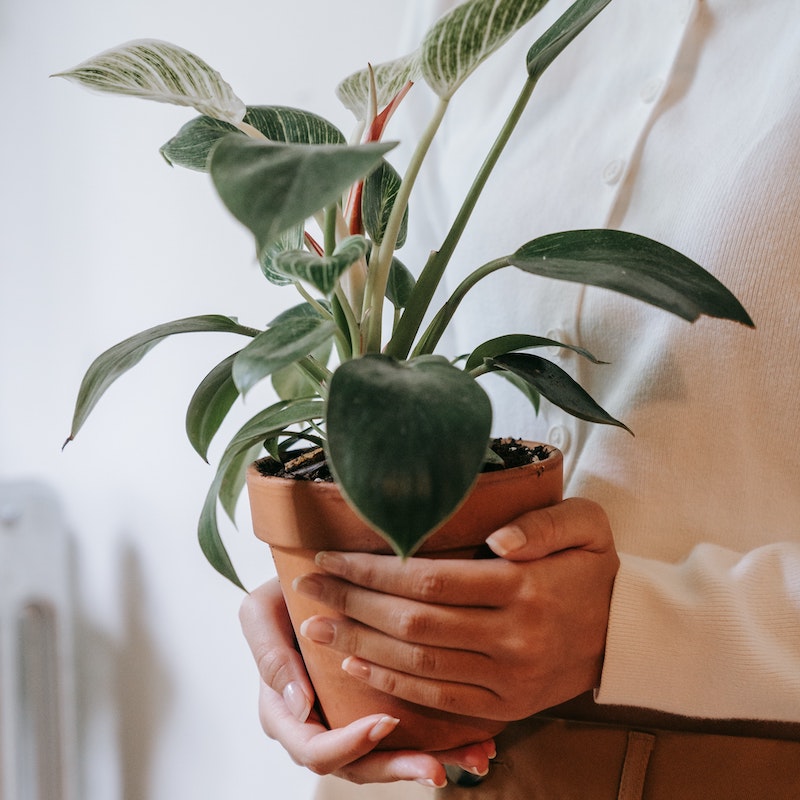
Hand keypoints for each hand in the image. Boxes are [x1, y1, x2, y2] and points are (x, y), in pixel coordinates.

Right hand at [239, 579, 495, 786]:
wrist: (310, 580)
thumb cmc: (282, 594)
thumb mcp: (261, 612)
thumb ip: (270, 655)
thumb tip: (302, 708)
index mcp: (285, 712)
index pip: (313, 749)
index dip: (348, 745)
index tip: (385, 723)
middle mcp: (319, 725)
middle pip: (358, 765)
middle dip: (399, 768)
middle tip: (436, 768)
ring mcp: (349, 720)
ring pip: (387, 757)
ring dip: (430, 761)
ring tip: (473, 760)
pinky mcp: (377, 706)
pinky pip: (407, 735)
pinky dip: (442, 743)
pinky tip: (479, 743)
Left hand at [294, 498, 619, 720]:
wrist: (627, 635)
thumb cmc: (596, 569)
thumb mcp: (588, 525)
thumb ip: (544, 525)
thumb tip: (497, 539)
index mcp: (524, 588)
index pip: (430, 579)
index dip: (373, 570)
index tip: (330, 555)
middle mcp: (512, 636)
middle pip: (413, 622)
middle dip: (352, 602)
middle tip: (308, 585)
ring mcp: (508, 677)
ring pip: (419, 663)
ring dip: (360, 643)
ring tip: (316, 624)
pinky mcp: (507, 705)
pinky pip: (440, 697)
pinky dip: (392, 682)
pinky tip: (356, 663)